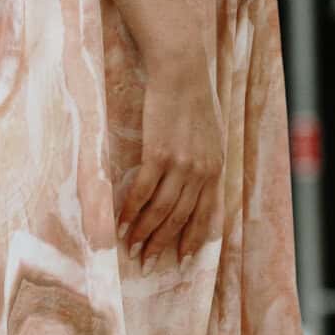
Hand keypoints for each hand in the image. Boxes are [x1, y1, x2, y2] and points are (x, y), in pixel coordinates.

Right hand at [119, 37, 223, 266]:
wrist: (182, 72)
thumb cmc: (194, 100)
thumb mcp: (211, 136)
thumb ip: (205, 163)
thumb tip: (195, 185)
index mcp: (215, 169)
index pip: (205, 216)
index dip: (191, 241)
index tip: (180, 260)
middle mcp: (201, 172)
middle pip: (180, 219)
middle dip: (162, 244)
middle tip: (146, 262)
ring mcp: (180, 164)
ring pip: (160, 211)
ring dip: (143, 233)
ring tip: (131, 248)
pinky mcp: (158, 154)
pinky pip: (142, 192)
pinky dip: (130, 211)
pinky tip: (120, 222)